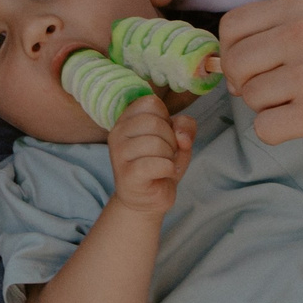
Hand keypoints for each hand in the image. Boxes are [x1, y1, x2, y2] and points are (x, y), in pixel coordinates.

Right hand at [107, 95, 194, 215]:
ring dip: (169, 156)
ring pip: (156, 143)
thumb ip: (185, 125)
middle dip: (170, 139)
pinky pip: (157, 164)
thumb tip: (181, 137)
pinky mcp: (127, 175)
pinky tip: (163, 174)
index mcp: (126, 119)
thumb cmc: (160, 164)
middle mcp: (117, 133)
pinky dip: (168, 169)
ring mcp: (119, 154)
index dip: (166, 118)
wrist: (148, 199)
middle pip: (155, 122)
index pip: (151, 102)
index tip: (162, 135)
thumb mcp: (178, 139)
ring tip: (162, 165)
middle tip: (165, 154)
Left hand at [220, 0, 302, 157]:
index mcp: (301, 9)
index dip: (233, 53)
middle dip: (247, 84)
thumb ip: (282, 32)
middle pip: (234, 65)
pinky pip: (264, 128)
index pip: (231, 27)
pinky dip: (279, 132)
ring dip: (270, 109)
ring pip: (249, 98)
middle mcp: (302, 35)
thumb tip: (225, 63)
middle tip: (280, 93)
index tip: (253, 69)